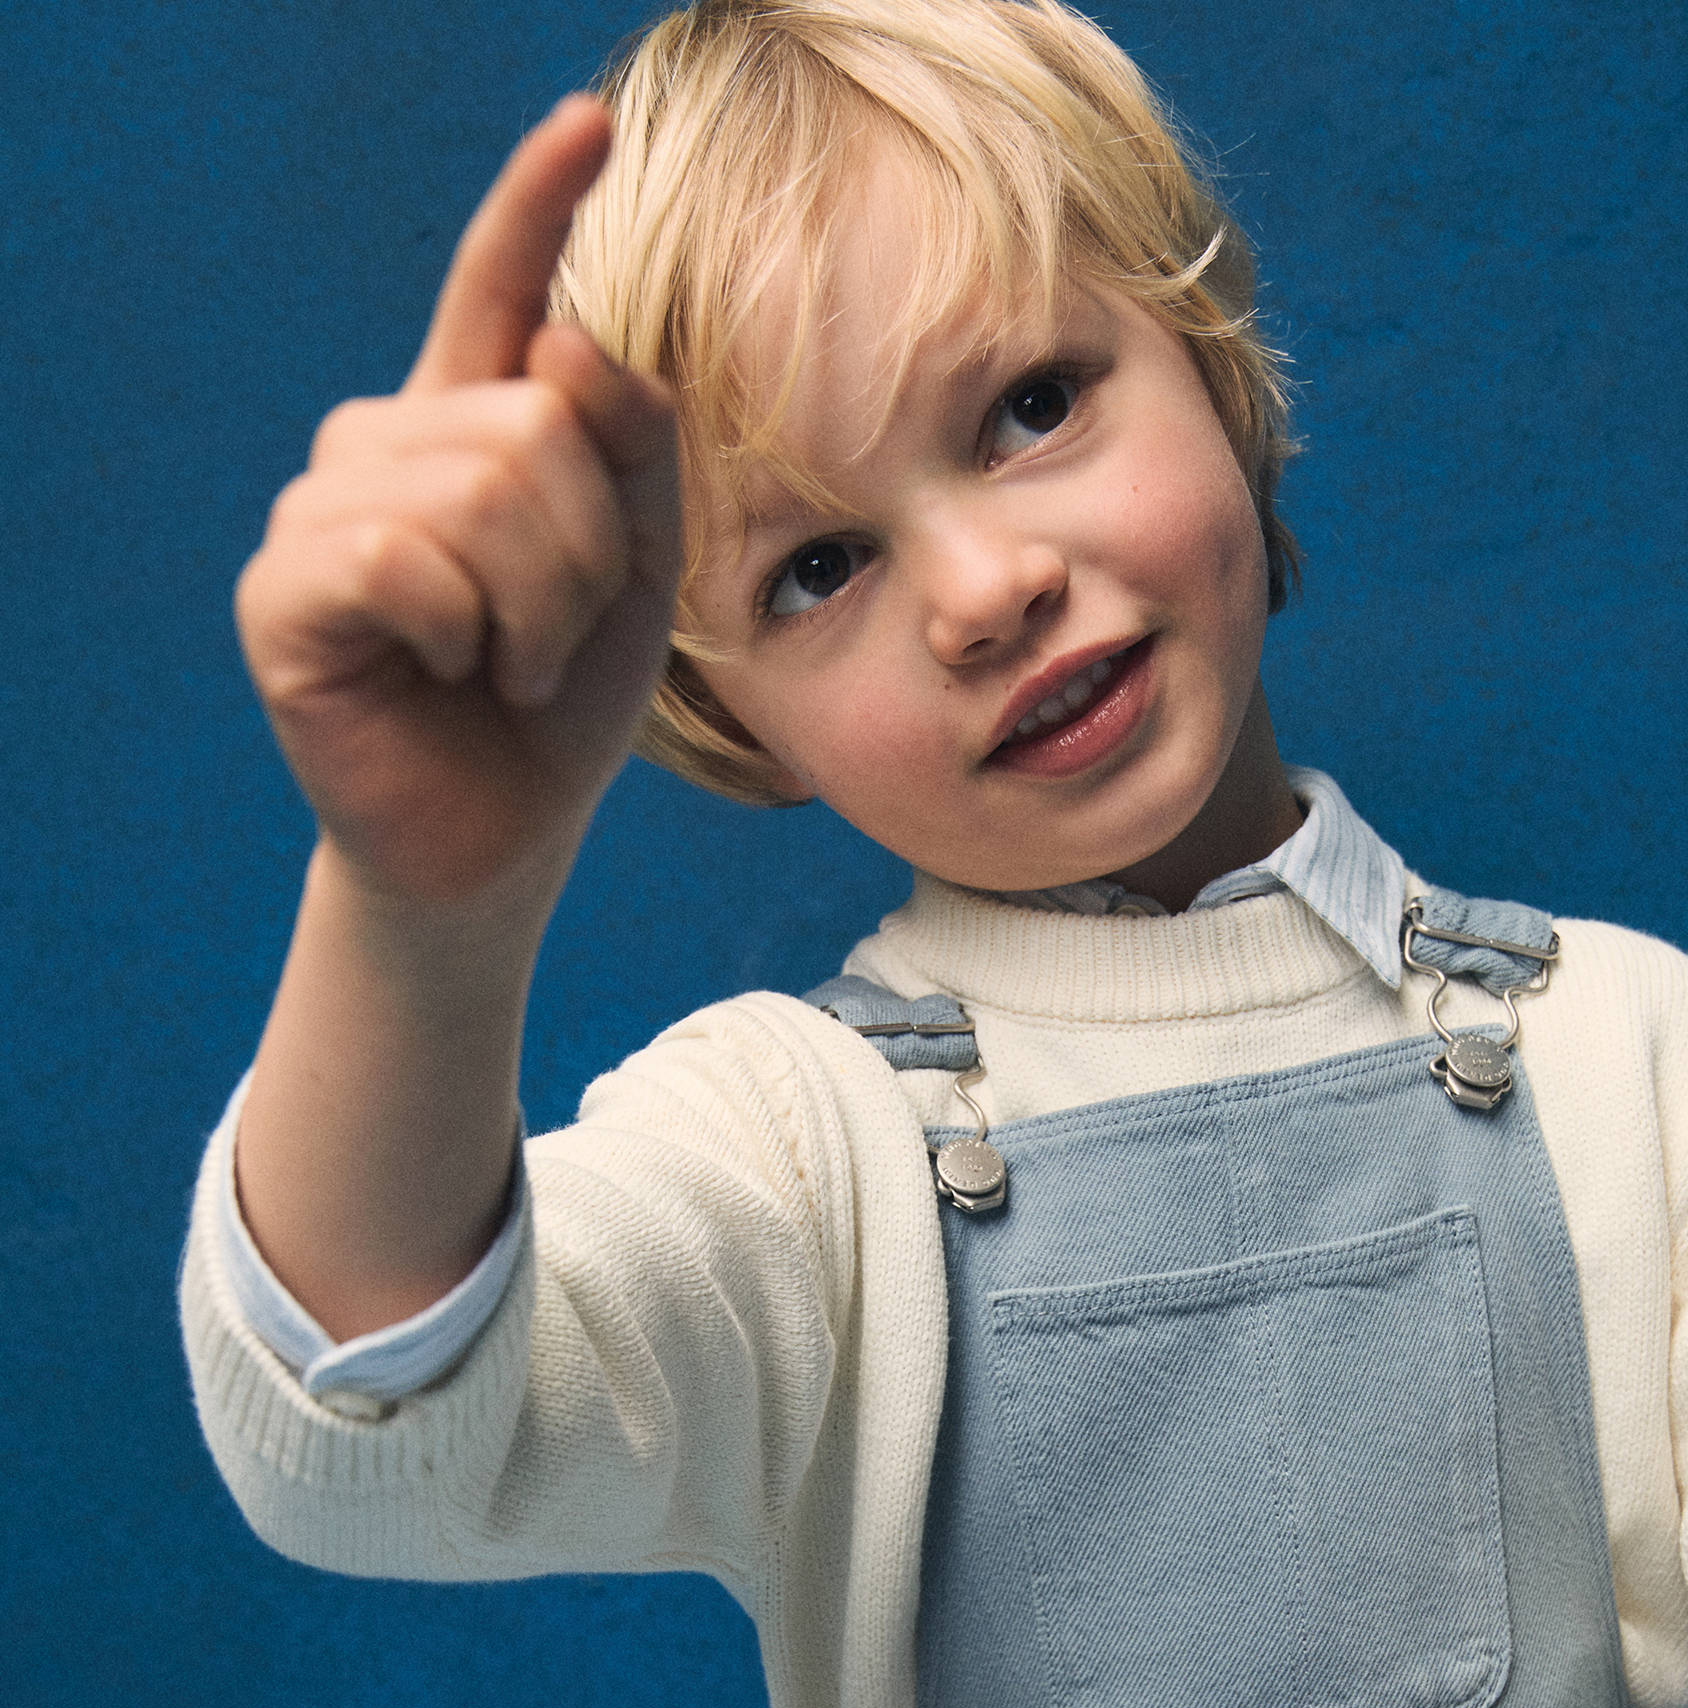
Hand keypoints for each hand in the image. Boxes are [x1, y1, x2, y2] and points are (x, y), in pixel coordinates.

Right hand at [235, 97, 680, 906]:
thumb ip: (632, 444)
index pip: (499, 291)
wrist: (498, 837)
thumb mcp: (637, 566)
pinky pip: (399, 558)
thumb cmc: (557, 703)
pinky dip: (456, 631)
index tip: (592, 122)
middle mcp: (384, 443)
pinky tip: (442, 673)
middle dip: (585, 553)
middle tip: (550, 641)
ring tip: (504, 665)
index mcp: (470, 425)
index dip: (535, 202)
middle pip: (529, 423)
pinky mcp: (284, 589)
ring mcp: (322, 511)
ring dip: (534, 606)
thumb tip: (572, 341)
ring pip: (475, 488)